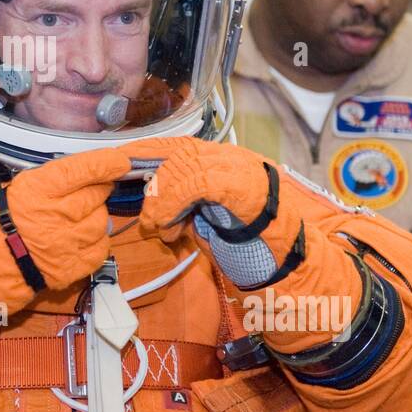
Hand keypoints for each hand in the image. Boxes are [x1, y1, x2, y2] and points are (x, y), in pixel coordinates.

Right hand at [0, 147, 130, 297]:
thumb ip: (40, 183)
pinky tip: (79, 240)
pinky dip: (96, 243)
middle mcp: (59, 213)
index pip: (86, 169)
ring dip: (96, 218)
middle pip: (98, 194)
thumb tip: (69, 177)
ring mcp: (68, 242)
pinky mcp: (73, 268)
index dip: (108, 163)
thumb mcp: (6, 191)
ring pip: (103, 222)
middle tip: (86, 192)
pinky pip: (101, 249)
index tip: (121, 161)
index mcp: (39, 189)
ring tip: (75, 220)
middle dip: (97, 190)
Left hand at [119, 137, 303, 261]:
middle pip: (175, 150)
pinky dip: (173, 203)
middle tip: (148, 219)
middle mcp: (231, 157)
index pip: (176, 144)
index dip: (143, 152)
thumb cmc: (251, 248)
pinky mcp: (243, 186)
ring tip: (160, 229)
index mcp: (223, 161)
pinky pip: (195, 182)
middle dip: (150, 181)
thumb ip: (184, 203)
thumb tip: (151, 202)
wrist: (293, 267)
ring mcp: (240, 168)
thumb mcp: (208, 220)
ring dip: (159, 200)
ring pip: (182, 163)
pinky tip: (170, 226)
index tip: (118, 166)